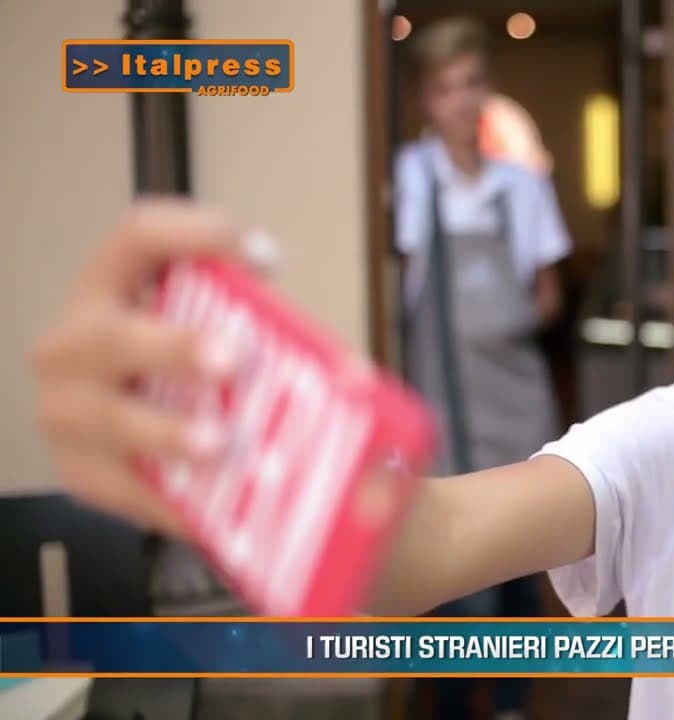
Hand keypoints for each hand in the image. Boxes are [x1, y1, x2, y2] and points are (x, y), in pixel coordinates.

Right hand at [28, 198, 274, 535]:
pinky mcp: (81, 475)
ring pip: (114, 420)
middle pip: (115, 336)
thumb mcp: (208, 333)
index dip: (196, 235)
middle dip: (176, 346)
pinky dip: (182, 500)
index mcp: (110, 286)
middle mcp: (74, 343)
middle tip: (235, 359)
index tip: (265, 258)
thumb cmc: (175, 370)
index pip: (139, 236)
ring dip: (172, 432)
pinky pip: (131, 491)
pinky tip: (224, 511)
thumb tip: (355, 380)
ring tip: (221, 445)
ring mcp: (67, 412)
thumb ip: (265, 335)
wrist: (118, 434)